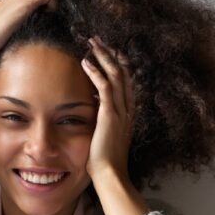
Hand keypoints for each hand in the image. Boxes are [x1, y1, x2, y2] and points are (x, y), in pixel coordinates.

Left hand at [81, 36, 135, 180]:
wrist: (110, 174)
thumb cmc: (104, 161)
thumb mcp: (105, 135)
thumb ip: (103, 119)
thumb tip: (93, 107)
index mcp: (128, 113)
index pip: (125, 81)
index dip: (117, 64)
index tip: (107, 51)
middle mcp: (128, 109)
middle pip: (123, 73)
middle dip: (110, 54)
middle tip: (98, 40)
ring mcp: (122, 111)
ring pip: (116, 75)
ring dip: (103, 57)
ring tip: (92, 43)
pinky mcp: (110, 115)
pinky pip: (105, 87)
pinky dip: (96, 72)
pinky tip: (86, 62)